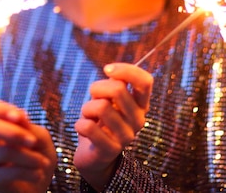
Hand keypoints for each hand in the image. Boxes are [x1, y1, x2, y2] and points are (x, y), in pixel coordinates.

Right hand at [0, 95, 56, 192]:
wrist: (41, 183)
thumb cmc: (39, 154)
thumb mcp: (40, 137)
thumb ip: (28, 126)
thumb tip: (17, 115)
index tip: (18, 116)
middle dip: (14, 132)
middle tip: (33, 142)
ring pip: (3, 151)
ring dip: (29, 157)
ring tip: (43, 163)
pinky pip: (8, 172)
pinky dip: (29, 172)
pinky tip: (38, 174)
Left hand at [74, 62, 152, 189]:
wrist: (93, 155)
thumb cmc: (100, 120)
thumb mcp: (107, 98)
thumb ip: (113, 84)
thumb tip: (112, 70)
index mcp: (141, 105)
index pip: (145, 81)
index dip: (126, 70)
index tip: (107, 69)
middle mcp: (139, 120)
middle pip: (118, 89)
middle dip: (97, 88)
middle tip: (92, 98)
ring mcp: (126, 137)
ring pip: (101, 107)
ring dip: (86, 108)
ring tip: (88, 117)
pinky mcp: (110, 150)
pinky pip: (89, 127)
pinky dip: (79, 124)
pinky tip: (82, 129)